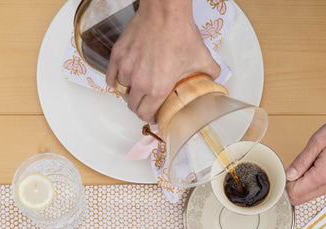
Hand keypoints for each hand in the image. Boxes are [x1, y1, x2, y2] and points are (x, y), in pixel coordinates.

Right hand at [105, 1, 219, 122]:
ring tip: (137, 88)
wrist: (165, 13)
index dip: (150, 117)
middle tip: (146, 102)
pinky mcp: (118, 55)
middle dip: (140, 107)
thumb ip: (210, 74)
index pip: (145, 115)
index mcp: (157, 89)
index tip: (154, 114)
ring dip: (129, 93)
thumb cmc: (180, 33)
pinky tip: (124, 79)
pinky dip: (116, 80)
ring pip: (121, 91)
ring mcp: (126, 68)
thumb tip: (214, 80)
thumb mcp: (202, 58)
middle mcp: (139, 82)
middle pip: (132, 106)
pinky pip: (111, 77)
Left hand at [286, 115, 325, 205]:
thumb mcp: (317, 141)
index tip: (288, 169)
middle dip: (292, 185)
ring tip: (308, 163)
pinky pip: (318, 190)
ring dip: (302, 183)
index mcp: (322, 177)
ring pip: (308, 195)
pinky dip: (311, 182)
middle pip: (299, 199)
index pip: (293, 194)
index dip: (286, 182)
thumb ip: (301, 161)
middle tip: (296, 166)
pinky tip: (315, 166)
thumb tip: (289, 175)